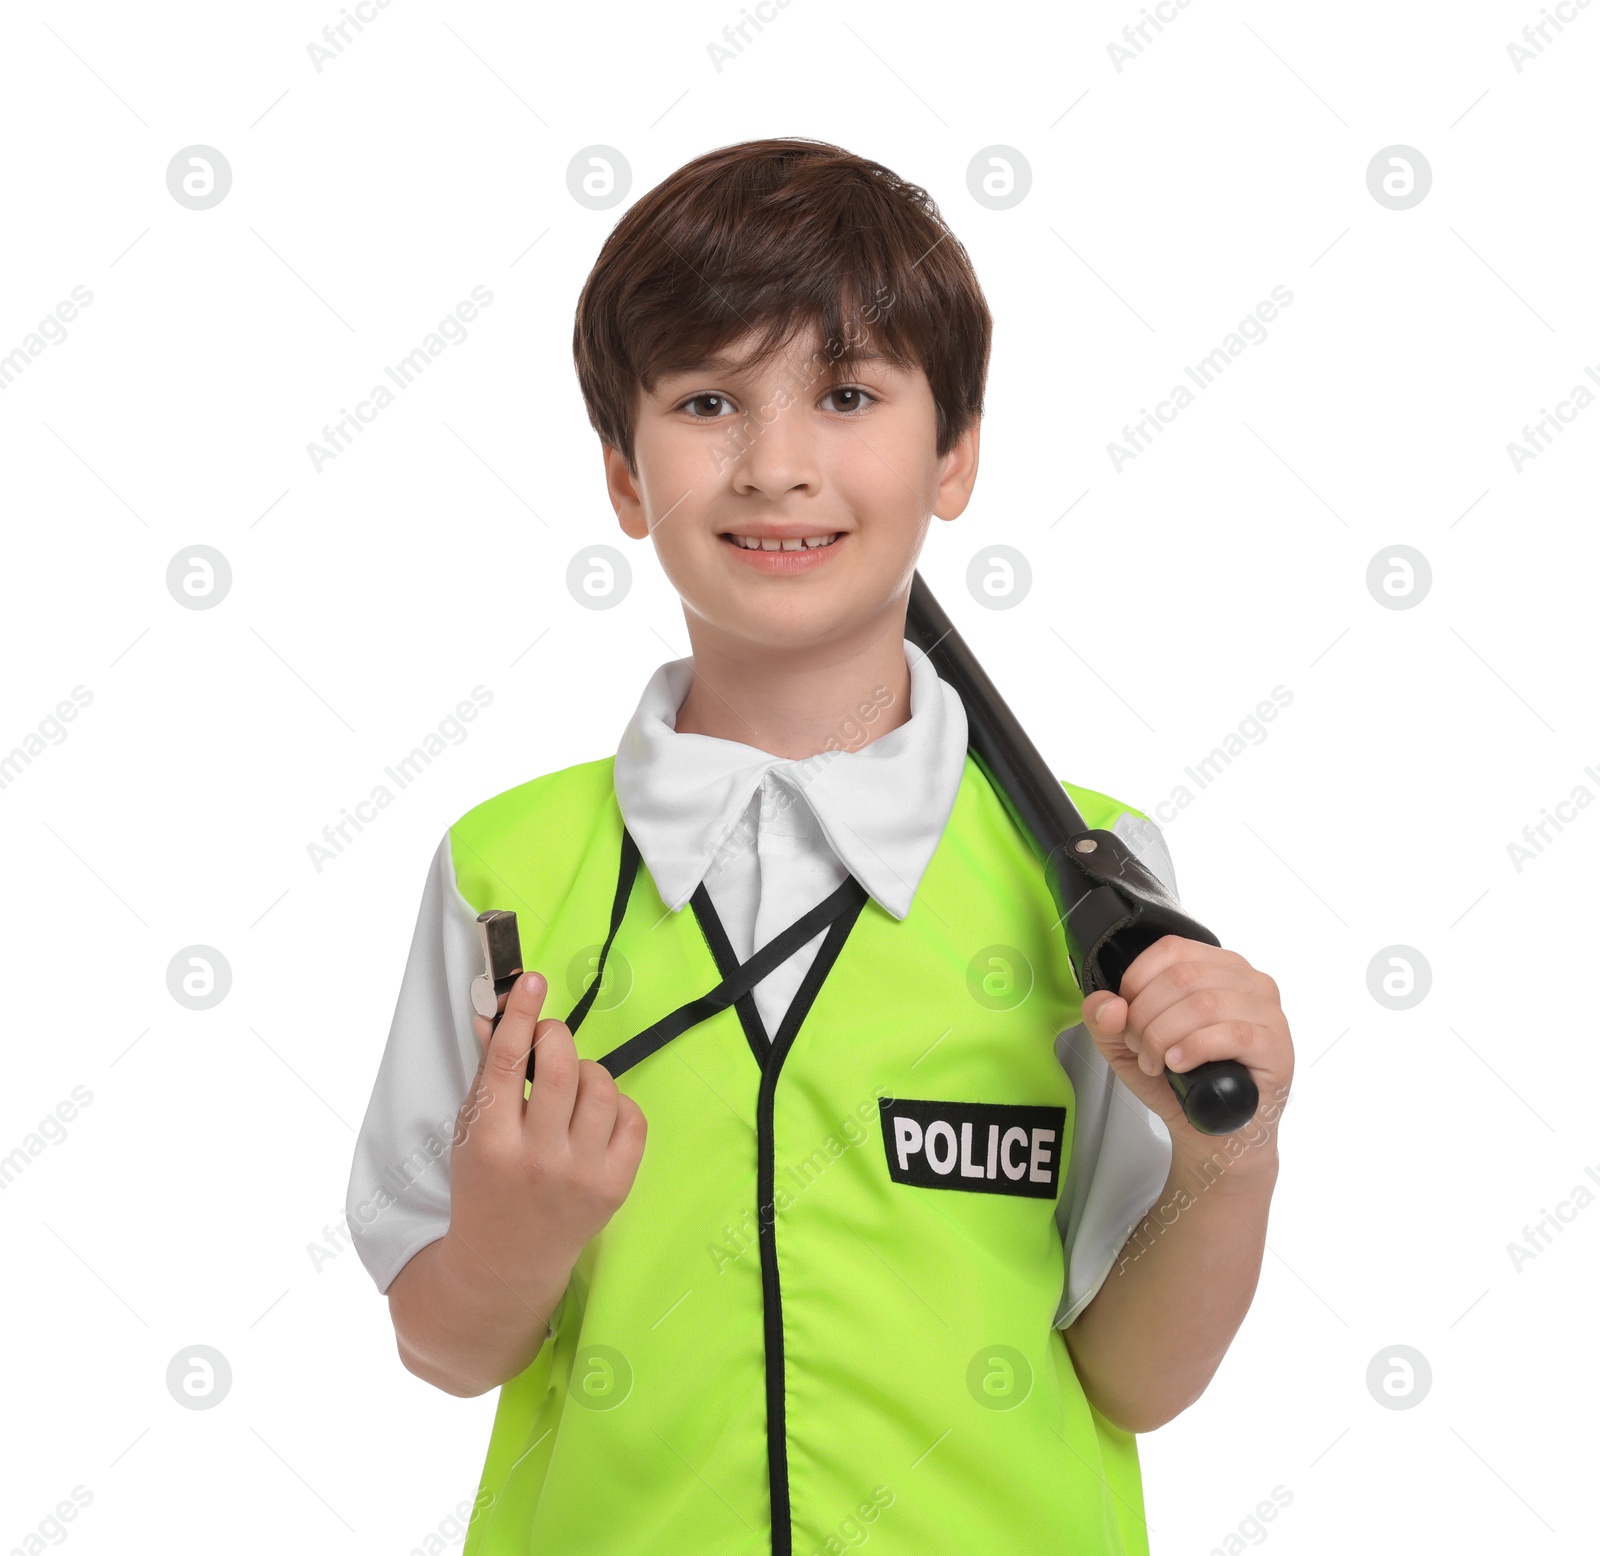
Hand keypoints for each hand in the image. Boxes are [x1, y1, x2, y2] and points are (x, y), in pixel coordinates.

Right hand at [447, 970, 647, 1297]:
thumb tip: (494, 1015)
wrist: (505, 1262)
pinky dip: (616, 1102)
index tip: (531, 981)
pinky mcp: (614, 1186)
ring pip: (600, 1086)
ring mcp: (580, 1175)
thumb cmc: (485, 1187)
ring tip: (569, 1082)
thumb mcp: (471, 1133)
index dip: (521, 1015)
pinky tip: (594, 1112)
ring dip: (586, 1068)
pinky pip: (632, 1117)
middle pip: (561, 1067)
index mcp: (490, 1142)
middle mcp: (537, 1159)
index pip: (508, 1063)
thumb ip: (488, 1074)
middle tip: (548, 1038)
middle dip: (556, 1037)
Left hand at [1081, 936, 1292, 1178]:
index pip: (1170, 950)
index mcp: (1214, 966)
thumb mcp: (1126, 1047)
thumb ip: (1105, 1021)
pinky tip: (1179, 1065)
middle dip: (1147, 1017)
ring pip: (1204, 1004)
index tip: (1127, 1019)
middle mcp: (1246, 981)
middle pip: (1182, 976)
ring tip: (1157, 1063)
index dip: (1137, 984)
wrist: (1212, 1132)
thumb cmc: (1180, 1081)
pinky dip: (1194, 1049)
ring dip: (1166, 1037)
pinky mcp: (1276, 1046)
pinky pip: (1233, 1034)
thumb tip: (1109, 1005)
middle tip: (1140, 1048)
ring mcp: (1267, 1012)